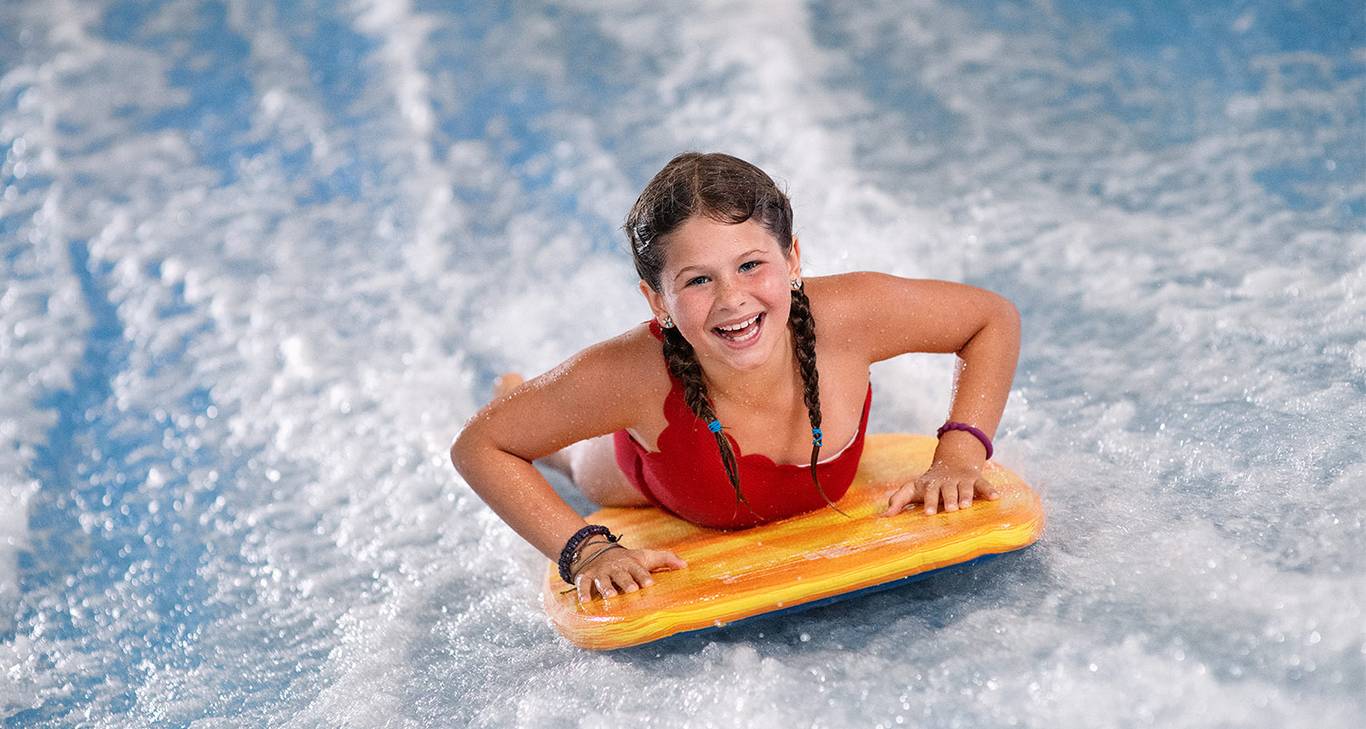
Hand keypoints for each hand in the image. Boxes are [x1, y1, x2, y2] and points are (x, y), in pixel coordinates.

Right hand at [572, 542, 686, 602]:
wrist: (596, 551)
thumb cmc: (628, 560)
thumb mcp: (646, 556)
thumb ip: (666, 559)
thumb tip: (686, 566)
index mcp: (631, 563)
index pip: (639, 569)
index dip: (643, 576)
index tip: (649, 584)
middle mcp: (616, 567)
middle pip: (621, 575)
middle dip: (626, 582)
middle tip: (632, 590)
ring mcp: (601, 572)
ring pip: (603, 580)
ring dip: (607, 588)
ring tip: (611, 596)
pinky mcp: (586, 577)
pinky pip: (583, 584)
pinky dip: (583, 592)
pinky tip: (585, 602)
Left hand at [881, 461, 999, 516]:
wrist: (952, 461)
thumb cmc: (929, 484)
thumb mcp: (913, 488)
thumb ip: (899, 500)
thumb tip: (885, 516)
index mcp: (930, 484)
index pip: (929, 492)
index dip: (929, 502)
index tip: (928, 514)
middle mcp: (946, 481)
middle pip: (947, 490)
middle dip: (949, 498)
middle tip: (950, 509)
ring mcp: (962, 480)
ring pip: (965, 487)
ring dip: (966, 496)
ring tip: (966, 506)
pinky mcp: (976, 479)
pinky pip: (983, 484)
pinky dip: (989, 490)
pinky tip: (995, 498)